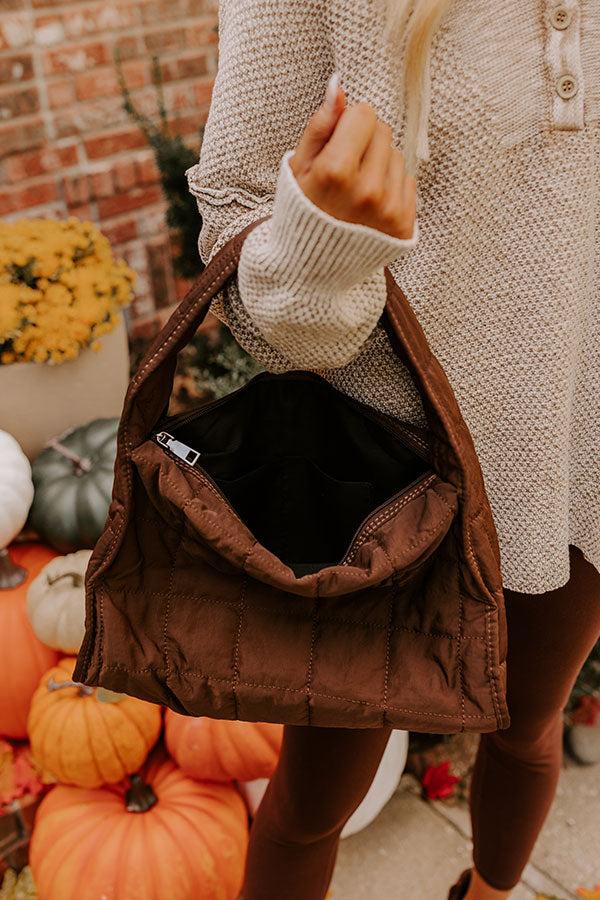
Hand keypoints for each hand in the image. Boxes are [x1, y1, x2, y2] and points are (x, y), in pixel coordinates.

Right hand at [288, 73, 416, 240]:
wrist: (310, 269)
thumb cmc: (301, 213)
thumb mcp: (297, 167)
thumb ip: (320, 125)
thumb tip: (339, 86)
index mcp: (336, 172)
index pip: (364, 113)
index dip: (348, 124)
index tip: (336, 144)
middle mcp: (367, 191)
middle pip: (383, 131)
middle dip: (365, 142)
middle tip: (345, 170)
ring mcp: (389, 210)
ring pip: (397, 156)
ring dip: (379, 165)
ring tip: (356, 192)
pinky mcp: (403, 225)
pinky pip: (408, 181)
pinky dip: (391, 188)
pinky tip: (369, 207)